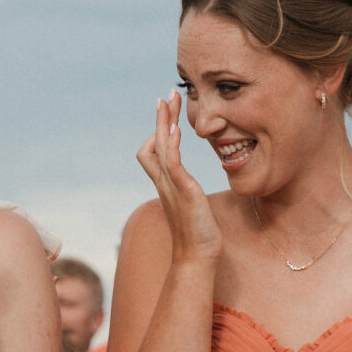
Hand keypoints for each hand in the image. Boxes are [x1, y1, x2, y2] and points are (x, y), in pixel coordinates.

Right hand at [136, 90, 221, 265]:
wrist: (197, 257)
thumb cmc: (198, 234)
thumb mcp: (191, 206)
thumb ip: (186, 192)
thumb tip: (189, 187)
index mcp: (167, 185)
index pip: (153, 151)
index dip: (158, 131)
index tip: (169, 113)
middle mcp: (164, 183)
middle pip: (153, 143)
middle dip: (160, 118)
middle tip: (167, 95)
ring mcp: (171, 187)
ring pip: (159, 148)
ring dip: (163, 122)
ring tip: (169, 101)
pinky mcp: (183, 192)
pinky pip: (172, 165)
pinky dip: (171, 146)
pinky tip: (175, 130)